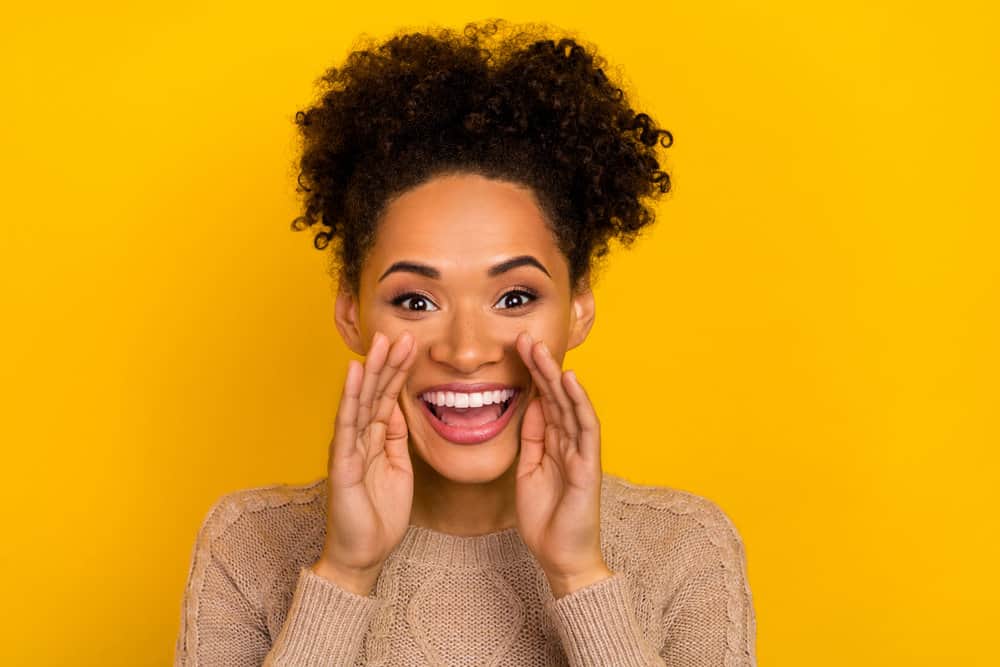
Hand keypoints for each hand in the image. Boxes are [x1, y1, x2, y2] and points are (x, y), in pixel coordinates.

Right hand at [312, 331, 417, 594]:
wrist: (364, 552)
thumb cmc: (380, 513)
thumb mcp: (398, 467)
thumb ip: (395, 438)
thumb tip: (397, 409)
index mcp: (374, 438)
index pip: (387, 397)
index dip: (398, 371)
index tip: (412, 344)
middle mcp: (358, 437)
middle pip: (373, 392)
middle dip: (387, 362)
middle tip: (400, 332)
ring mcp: (348, 447)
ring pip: (360, 400)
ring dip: (370, 370)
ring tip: (379, 343)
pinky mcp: (342, 461)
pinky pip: (347, 424)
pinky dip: (350, 397)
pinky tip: (353, 374)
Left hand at [513, 332, 611, 597]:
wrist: (561, 557)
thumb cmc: (545, 517)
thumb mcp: (528, 469)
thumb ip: (533, 437)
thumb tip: (532, 403)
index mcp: (555, 442)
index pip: (544, 400)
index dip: (532, 374)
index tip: (516, 348)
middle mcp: (570, 442)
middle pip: (556, 396)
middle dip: (542, 366)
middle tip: (525, 338)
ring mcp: (582, 451)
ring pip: (570, 405)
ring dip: (557, 376)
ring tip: (543, 351)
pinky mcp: (588, 465)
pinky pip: (585, 428)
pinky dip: (579, 402)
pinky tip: (570, 381)